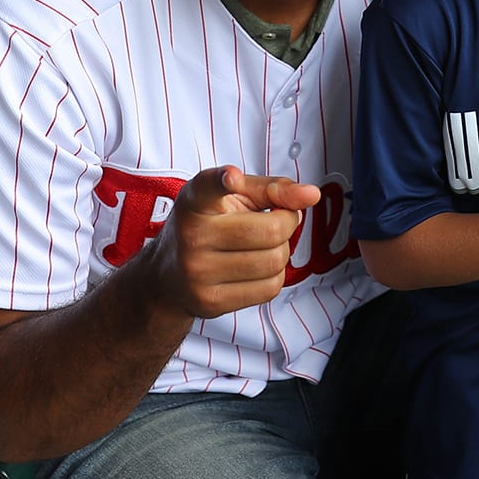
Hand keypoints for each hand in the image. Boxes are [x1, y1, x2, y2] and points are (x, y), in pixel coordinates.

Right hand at [145, 166, 320, 319]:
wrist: (166, 275)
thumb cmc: (208, 226)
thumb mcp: (232, 197)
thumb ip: (272, 188)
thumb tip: (311, 195)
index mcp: (194, 201)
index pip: (208, 188)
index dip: (223, 181)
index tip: (232, 177)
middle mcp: (192, 236)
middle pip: (272, 230)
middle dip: (287, 223)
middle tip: (277, 220)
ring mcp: (198, 272)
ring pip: (275, 261)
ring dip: (282, 251)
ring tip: (263, 245)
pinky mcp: (210, 301)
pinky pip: (270, 288)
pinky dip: (274, 276)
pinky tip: (256, 267)